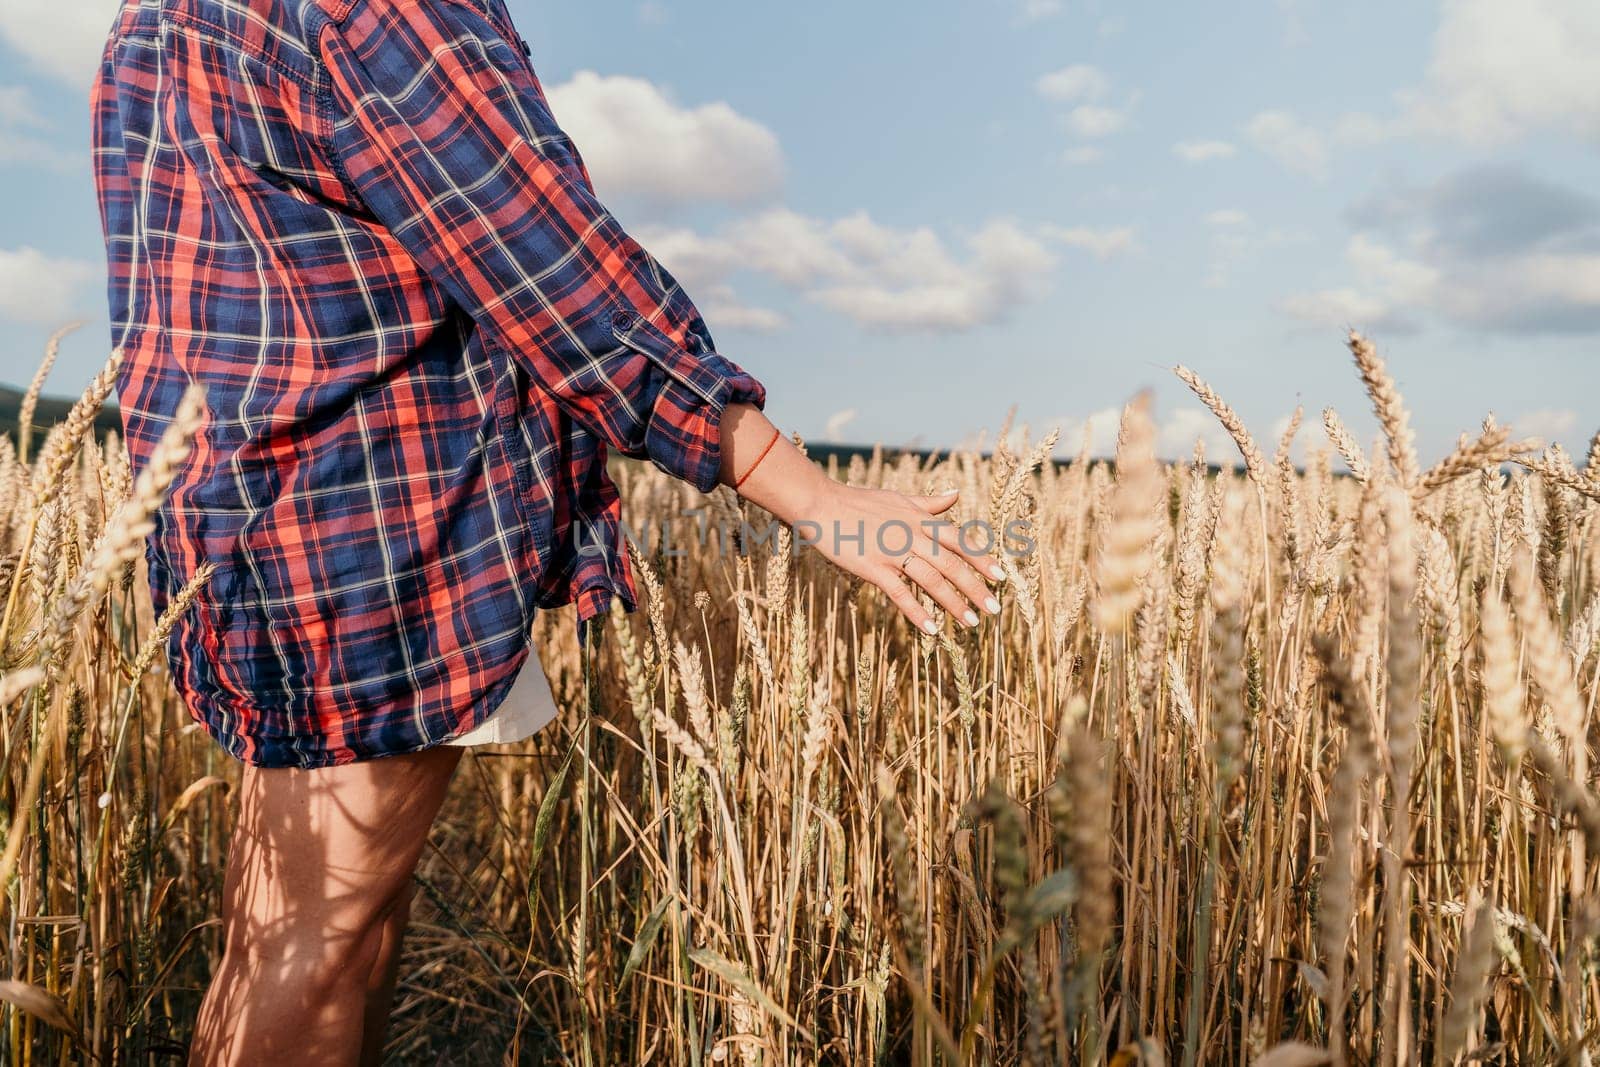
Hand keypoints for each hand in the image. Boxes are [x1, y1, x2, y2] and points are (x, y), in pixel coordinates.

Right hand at [717, 402, 1004, 633]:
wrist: (823, 504)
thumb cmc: (860, 501)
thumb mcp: (899, 498)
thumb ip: (929, 503)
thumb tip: (955, 495)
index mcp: (920, 519)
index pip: (959, 540)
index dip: (981, 558)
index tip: (1001, 576)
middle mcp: (912, 535)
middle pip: (951, 564)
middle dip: (975, 587)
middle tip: (994, 608)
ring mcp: (892, 552)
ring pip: (931, 580)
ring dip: (954, 603)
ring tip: (971, 622)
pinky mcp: (873, 567)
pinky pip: (900, 593)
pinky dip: (918, 612)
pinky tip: (933, 630)